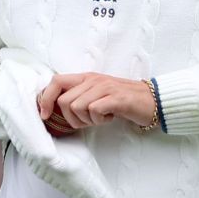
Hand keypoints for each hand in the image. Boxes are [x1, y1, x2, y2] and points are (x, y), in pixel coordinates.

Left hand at [37, 73, 159, 132]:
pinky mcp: (116, 98)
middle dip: (73, 118)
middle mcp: (93, 79)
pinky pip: (94, 110)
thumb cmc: (122, 101)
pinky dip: (100, 119)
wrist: (153, 101)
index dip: (45, 99)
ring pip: (77, 107)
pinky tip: (111, 117)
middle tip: (90, 120)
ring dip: (88, 120)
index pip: (56, 81)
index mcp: (86, 77)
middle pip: (64, 101)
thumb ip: (78, 96)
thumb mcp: (96, 94)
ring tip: (102, 117)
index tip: (45, 115)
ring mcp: (105, 87)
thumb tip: (53, 107)